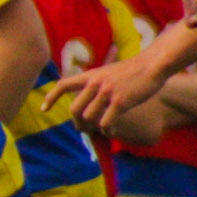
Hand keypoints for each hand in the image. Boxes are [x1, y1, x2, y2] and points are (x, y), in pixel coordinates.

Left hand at [45, 53, 164, 133]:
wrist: (153, 65)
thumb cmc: (132, 70)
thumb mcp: (107, 71)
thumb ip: (95, 82)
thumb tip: (84, 98)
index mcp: (90, 75)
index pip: (63, 85)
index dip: (51, 98)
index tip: (43, 109)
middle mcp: (95, 83)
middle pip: (74, 109)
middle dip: (77, 122)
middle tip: (82, 129)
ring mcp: (107, 93)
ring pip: (89, 117)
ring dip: (93, 127)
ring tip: (100, 130)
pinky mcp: (120, 102)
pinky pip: (105, 123)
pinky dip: (106, 130)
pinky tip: (110, 131)